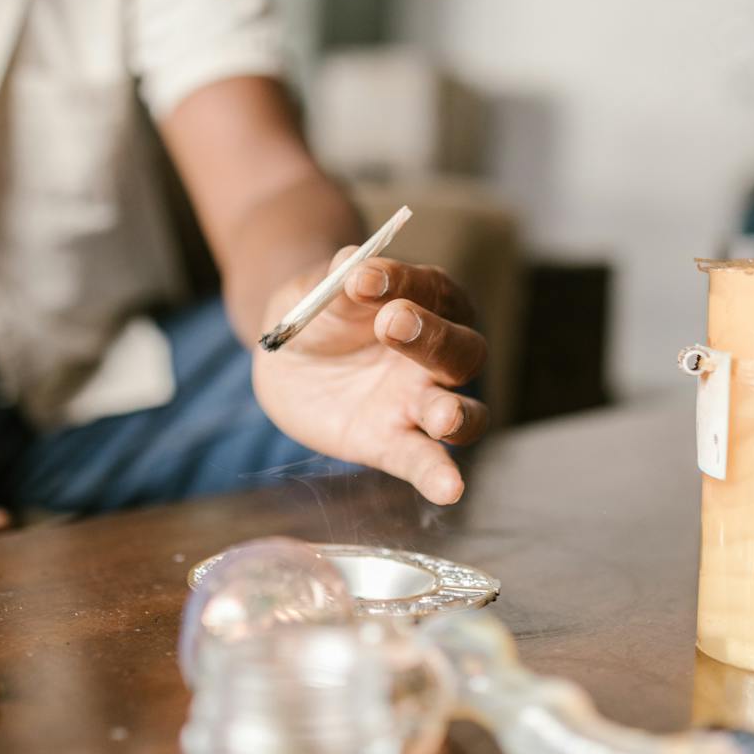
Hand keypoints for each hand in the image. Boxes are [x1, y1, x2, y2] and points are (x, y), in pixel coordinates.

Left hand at [252, 249, 488, 503]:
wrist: (290, 358)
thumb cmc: (319, 313)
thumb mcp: (319, 291)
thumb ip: (338, 282)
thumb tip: (352, 263)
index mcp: (428, 302)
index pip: (432, 289)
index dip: (402, 281)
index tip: (363, 277)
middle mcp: (438, 354)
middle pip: (462, 349)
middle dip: (433, 338)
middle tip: (392, 323)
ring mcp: (419, 403)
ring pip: (464, 410)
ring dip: (456, 414)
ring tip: (442, 416)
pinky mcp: (393, 443)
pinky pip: (424, 461)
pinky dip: (439, 476)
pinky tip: (450, 491)